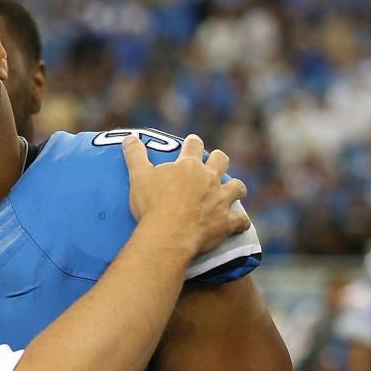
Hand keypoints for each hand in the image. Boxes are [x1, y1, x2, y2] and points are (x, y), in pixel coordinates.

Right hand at [123, 133, 249, 258]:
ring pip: (237, 187)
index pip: (193, 145)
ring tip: (233, 189)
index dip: (193, 142)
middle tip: (215, 161)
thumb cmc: (152, 204)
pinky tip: (240, 224)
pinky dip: (241, 222)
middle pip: (221, 161)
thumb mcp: (138, 176)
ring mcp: (221, 200)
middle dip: (219, 159)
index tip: (192, 141)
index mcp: (188, 166)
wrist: (169, 233)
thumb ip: (135, 155)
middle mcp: (209, 179)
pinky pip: (240, 221)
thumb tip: (129, 137)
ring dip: (236, 187)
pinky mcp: (226, 222)